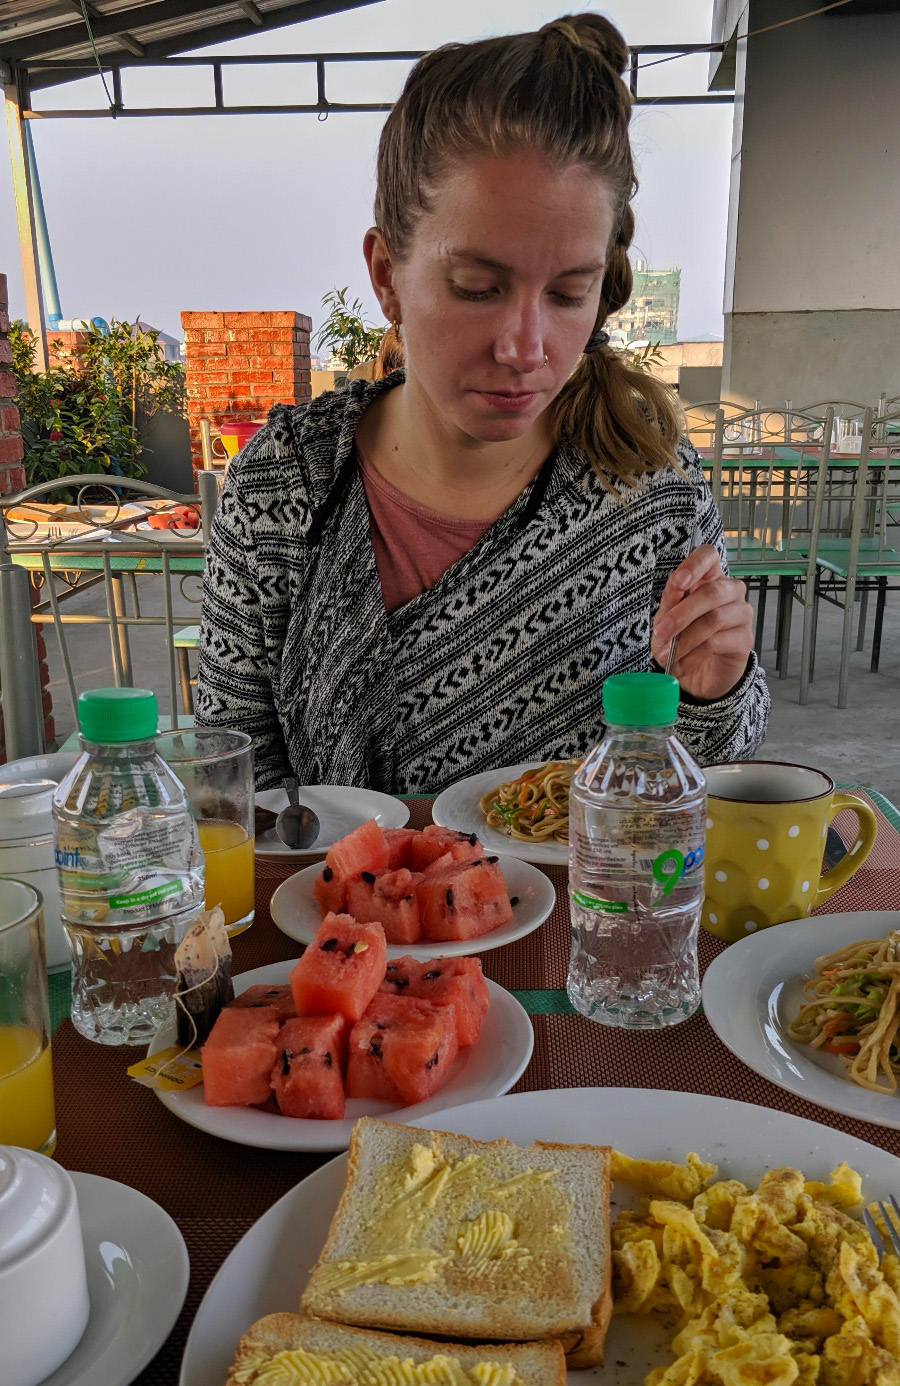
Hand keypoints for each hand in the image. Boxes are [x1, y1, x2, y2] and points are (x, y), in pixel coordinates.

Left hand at [651, 545, 752, 700]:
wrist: (696, 675)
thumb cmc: (682, 640)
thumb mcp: (666, 620)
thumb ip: (670, 603)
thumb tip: (674, 588)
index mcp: (708, 578)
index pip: (709, 556)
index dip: (694, 565)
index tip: (678, 582)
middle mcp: (730, 591)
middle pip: (711, 592)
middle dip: (681, 614)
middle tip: (662, 632)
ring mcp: (741, 614)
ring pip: (714, 618)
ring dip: (685, 639)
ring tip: (668, 655)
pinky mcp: (744, 640)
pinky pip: (716, 643)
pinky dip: (692, 655)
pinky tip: (680, 664)